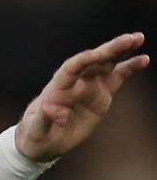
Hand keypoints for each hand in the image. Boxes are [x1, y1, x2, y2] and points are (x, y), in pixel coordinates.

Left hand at [15, 32, 148, 162]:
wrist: (43, 141)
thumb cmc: (35, 135)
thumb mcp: (35, 131)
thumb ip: (43, 120)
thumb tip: (53, 109)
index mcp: (57, 89)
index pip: (71, 68)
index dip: (85, 60)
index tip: (98, 54)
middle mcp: (74, 83)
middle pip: (93, 60)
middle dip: (109, 49)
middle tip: (130, 38)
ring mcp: (89, 86)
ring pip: (106, 64)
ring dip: (121, 50)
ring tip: (138, 38)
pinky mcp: (101, 94)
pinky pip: (117, 77)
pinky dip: (129, 67)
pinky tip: (143, 59)